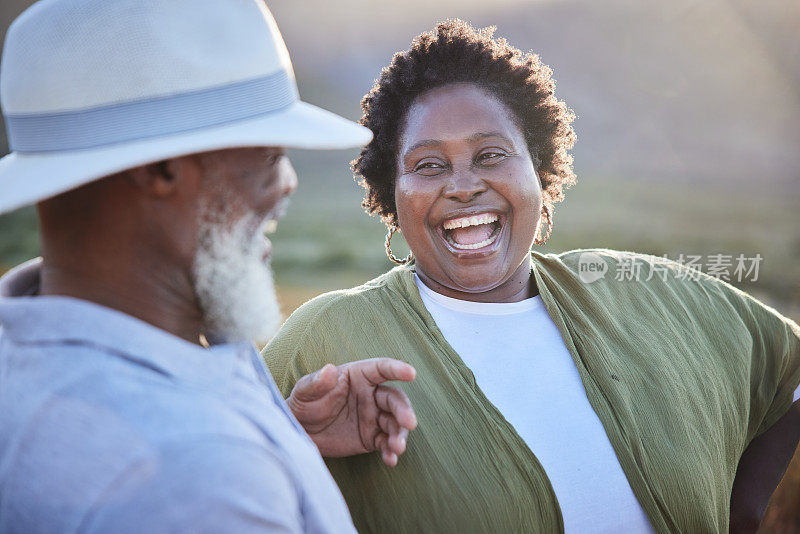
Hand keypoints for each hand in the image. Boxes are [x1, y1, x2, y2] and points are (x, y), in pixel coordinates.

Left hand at [287, 358, 416, 466]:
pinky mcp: (371, 438)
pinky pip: (386, 443)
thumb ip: (316, 382)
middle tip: (409, 422)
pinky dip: (391, 451)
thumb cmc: (303, 404)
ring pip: (395, 423)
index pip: (381, 369)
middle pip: (394, 399)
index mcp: (358, 377)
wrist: (299, 433)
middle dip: (404, 410)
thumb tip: (329, 370)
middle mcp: (370, 395)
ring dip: (400, 434)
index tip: (411, 373)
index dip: (397, 369)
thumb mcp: (304, 391)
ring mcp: (373, 417)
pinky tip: (391, 459)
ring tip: (397, 447)